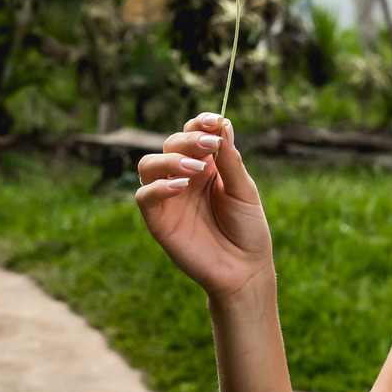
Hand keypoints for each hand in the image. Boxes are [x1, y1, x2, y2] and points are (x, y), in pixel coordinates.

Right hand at [135, 113, 273, 301]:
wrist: (245, 270)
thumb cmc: (247, 230)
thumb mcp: (244, 191)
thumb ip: (231, 161)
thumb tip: (224, 124)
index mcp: (206, 167)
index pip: (193, 134)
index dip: (199, 123)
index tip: (213, 121)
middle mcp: (184, 178)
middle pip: (171, 144)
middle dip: (189, 140)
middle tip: (210, 146)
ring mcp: (169, 198)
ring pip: (149, 165)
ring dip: (170, 160)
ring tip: (195, 168)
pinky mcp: (158, 220)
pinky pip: (144, 196)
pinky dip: (158, 187)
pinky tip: (180, 187)